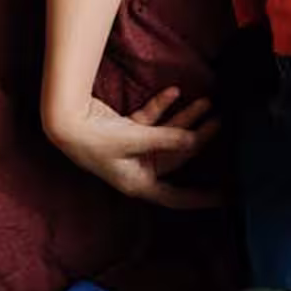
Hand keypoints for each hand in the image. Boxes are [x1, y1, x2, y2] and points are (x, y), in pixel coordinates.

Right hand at [46, 85, 223, 208]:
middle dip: (199, 138)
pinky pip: (151, 121)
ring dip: (185, 119)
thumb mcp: (134, 139)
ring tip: (206, 103)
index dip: (201, 198)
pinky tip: (174, 92)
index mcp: (139, 183)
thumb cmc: (94, 138)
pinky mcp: (127, 131)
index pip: (176, 197)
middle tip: (220, 122)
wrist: (64, 119)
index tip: (226, 197)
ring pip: (167, 135)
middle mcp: (138, 169)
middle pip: (177, 156)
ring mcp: (133, 150)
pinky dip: (162, 107)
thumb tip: (194, 140)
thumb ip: (167, 139)